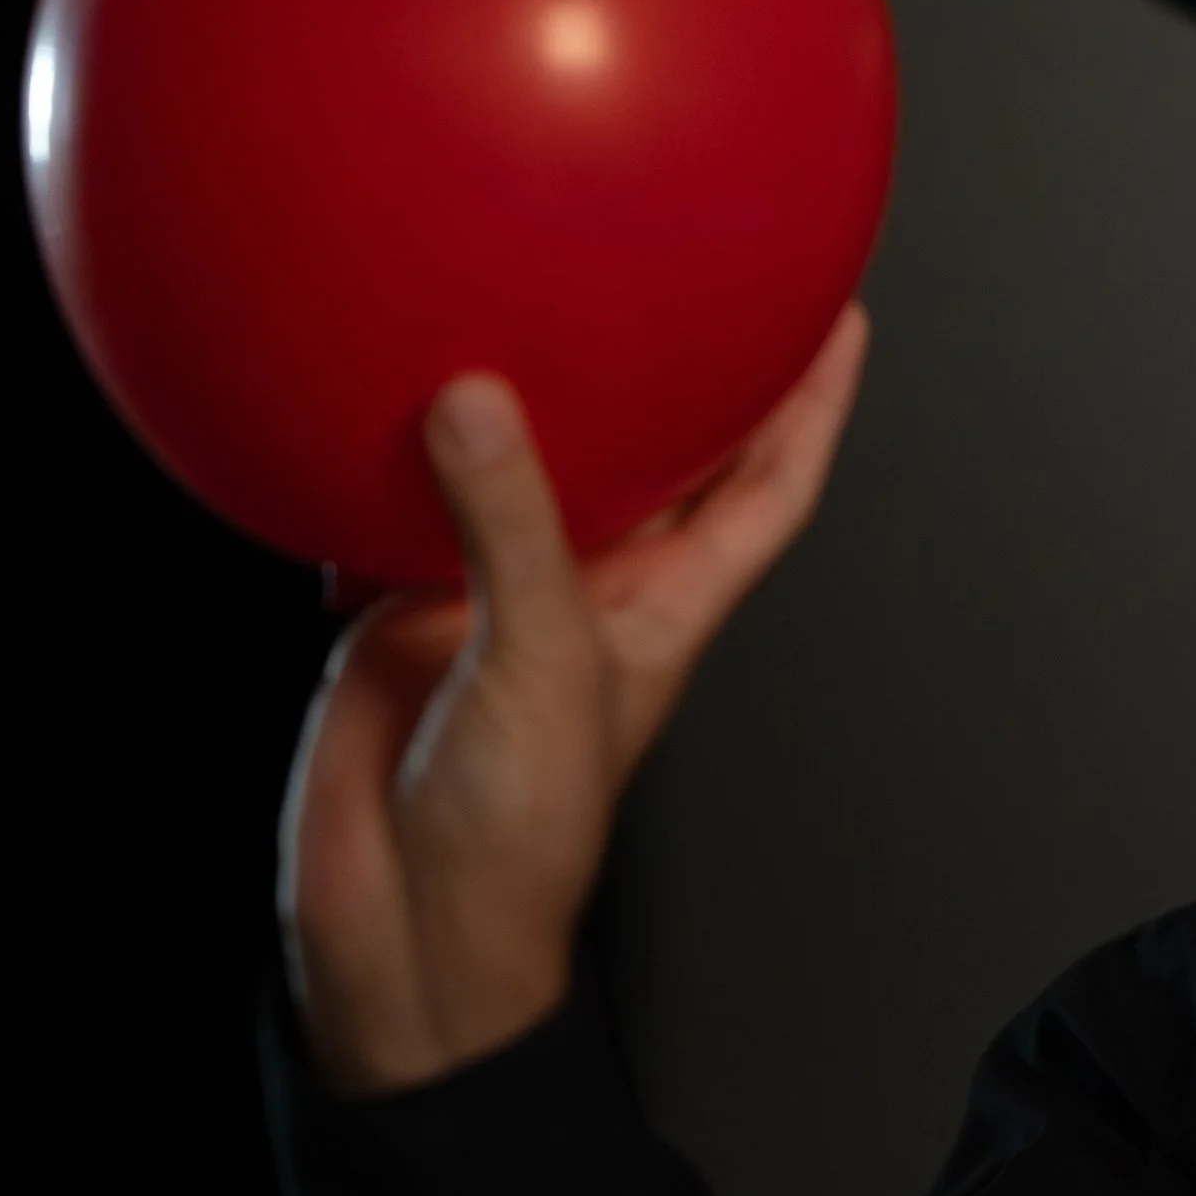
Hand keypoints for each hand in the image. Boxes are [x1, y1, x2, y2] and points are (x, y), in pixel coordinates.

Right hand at [278, 306, 869, 1097]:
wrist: (401, 934)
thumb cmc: (518, 838)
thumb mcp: (541, 663)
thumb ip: (512, 528)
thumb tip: (476, 400)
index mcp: (664, 601)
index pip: (767, 485)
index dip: (813, 404)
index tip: (843, 316)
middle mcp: (586, 585)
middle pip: (644, 456)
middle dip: (658, 372)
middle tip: (663, 260)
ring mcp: (488, 596)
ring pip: (513, 471)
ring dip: (506, 402)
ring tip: (498, 292)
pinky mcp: (393, 612)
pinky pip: (390, 511)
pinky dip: (374, 463)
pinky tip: (352, 398)